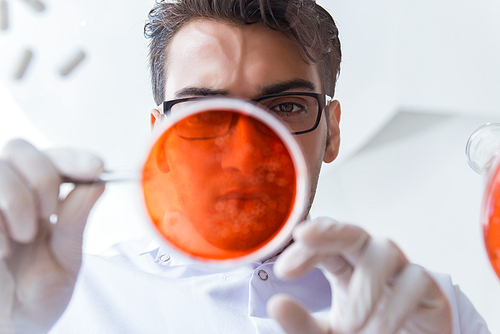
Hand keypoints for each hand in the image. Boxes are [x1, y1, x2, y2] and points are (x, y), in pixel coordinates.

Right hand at [0, 139, 103, 333]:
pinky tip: (3, 248)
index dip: (73, 156)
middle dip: (43, 176)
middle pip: (20, 149)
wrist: (13, 329)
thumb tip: (97, 184)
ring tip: (25, 235)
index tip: (96, 168)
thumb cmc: (33, 299)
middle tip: (49, 212)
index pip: (53, 159)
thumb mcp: (64, 260)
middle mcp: (8, 198)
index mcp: (37, 202)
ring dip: (18, 197)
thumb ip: (75, 222)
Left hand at [268, 217, 451, 333]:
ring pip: (384, 250)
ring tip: (353, 324)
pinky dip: (395, 307)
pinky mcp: (428, 286)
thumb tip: (275, 305)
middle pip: (351, 231)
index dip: (304, 249)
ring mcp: (399, 269)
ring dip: (365, 286)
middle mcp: (369, 260)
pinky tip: (379, 331)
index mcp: (343, 266)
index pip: (322, 246)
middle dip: (328, 230)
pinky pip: (415, 279)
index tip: (282, 270)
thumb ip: (302, 323)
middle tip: (303, 236)